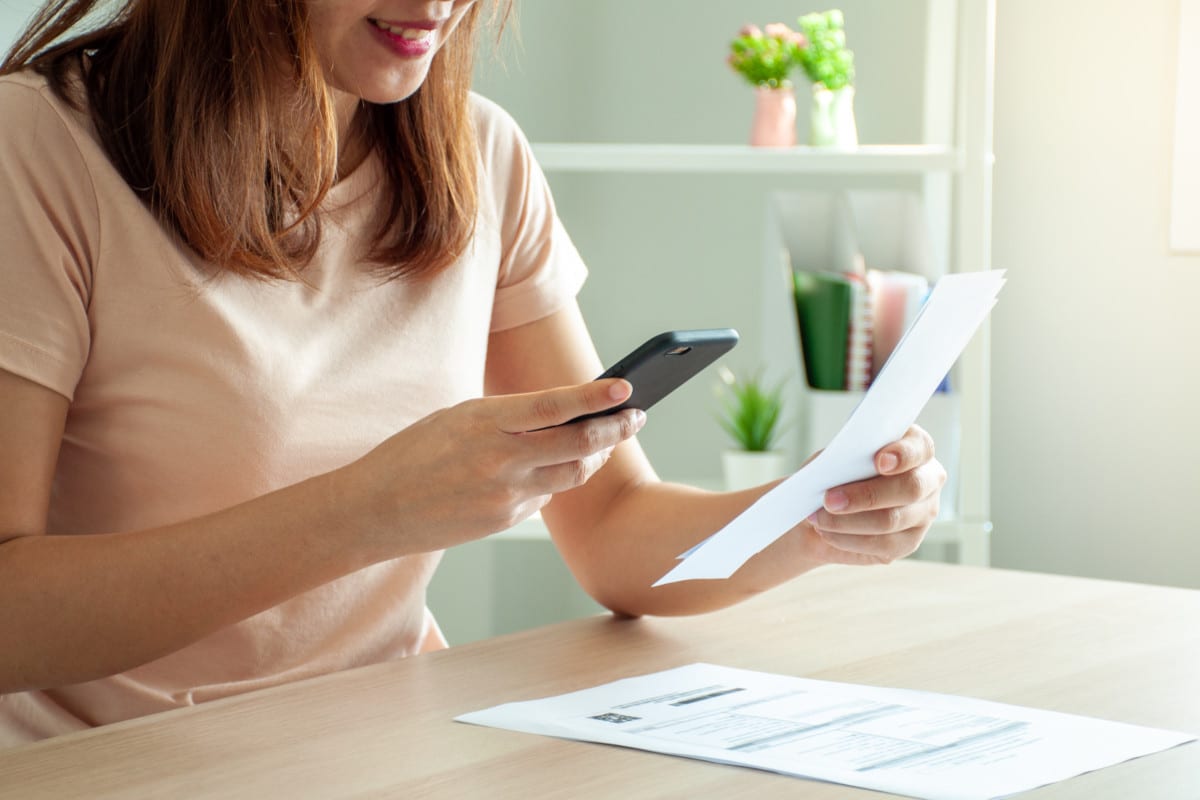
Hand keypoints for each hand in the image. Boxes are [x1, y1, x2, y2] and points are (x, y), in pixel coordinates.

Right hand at [333, 379, 644, 559]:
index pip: (553, 406)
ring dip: (594, 456)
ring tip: (606, 439)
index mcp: (484, 421)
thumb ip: (508, 417)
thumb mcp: (457, 418)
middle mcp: (499, 459)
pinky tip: (561, 465)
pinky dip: (557, 477)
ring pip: (572, 474)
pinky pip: (545, 495)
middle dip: (614, 430)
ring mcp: (504, 494)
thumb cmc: (414, 453)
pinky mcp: (503, 520)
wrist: (375, 509)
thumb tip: (562, 416)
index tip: (625, 388)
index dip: (594, 397)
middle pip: (577, 445)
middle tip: (636, 416)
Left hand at [802, 425, 945, 565]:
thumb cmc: (834, 474)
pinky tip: (828, 533)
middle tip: (830, 500)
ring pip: (892, 520)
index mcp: (915, 448)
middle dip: (867, 495)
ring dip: (849, 521)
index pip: (921, 447)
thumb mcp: (834, 458)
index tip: (879, 461)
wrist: (824, 509)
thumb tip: (838, 470)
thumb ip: (843, 458)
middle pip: (911, 488)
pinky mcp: (910, 541)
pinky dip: (849, 539)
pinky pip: (882, 544)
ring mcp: (924, 512)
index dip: (903, 454)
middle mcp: (928, 479)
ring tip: (819, 519)